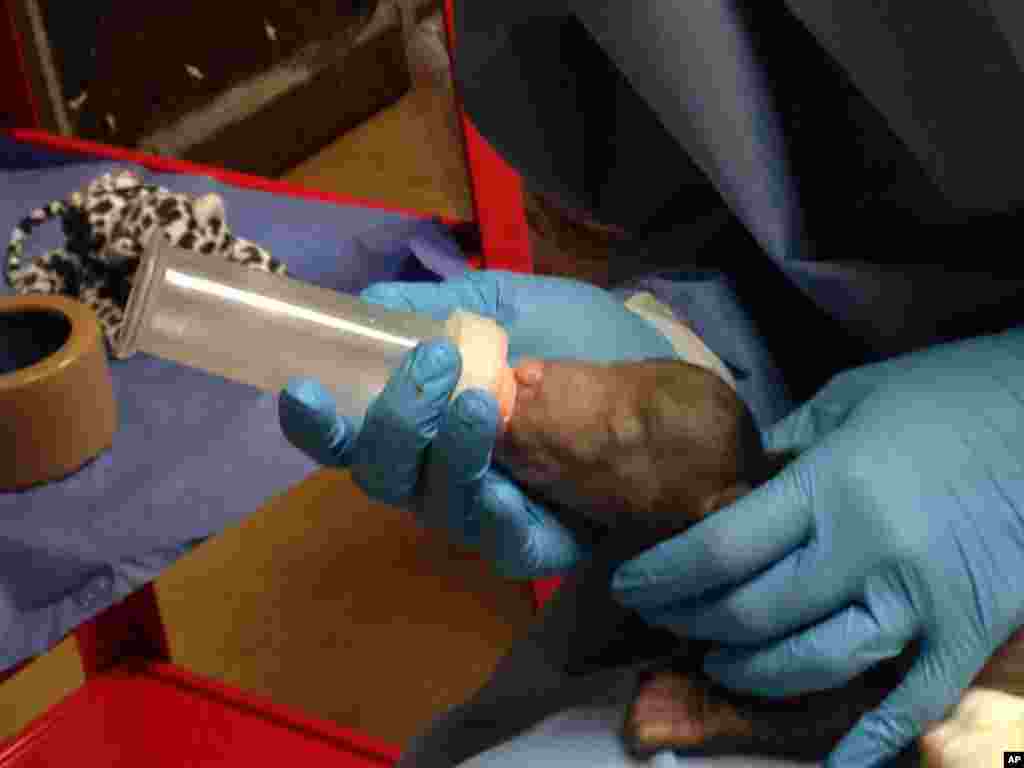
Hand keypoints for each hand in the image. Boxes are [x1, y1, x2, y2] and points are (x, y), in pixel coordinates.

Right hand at [279, 270, 675, 577]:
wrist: (665, 379)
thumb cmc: (579, 340)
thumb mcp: (513, 306)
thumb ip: (441, 306)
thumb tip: (366, 304)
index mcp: (422, 418)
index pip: (348, 434)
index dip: (316, 422)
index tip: (303, 390)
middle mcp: (439, 470)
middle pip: (381, 473)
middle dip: (396, 422)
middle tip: (434, 365)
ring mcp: (485, 509)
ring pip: (434, 505)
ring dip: (450, 455)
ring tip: (484, 404)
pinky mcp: (536, 540)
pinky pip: (499, 544)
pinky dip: (497, 517)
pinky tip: (508, 490)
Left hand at [611, 326, 1023, 766]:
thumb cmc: (947, 393)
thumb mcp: (851, 395)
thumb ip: (788, 444)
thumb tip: (740, 483)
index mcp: (831, 483)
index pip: (721, 548)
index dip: (665, 575)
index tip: (630, 584)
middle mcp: (866, 548)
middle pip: (754, 611)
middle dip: (693, 623)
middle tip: (664, 619)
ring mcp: (921, 597)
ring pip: (814, 661)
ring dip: (753, 673)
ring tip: (718, 664)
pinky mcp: (970, 630)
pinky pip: (916, 700)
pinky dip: (875, 741)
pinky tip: (838, 766)